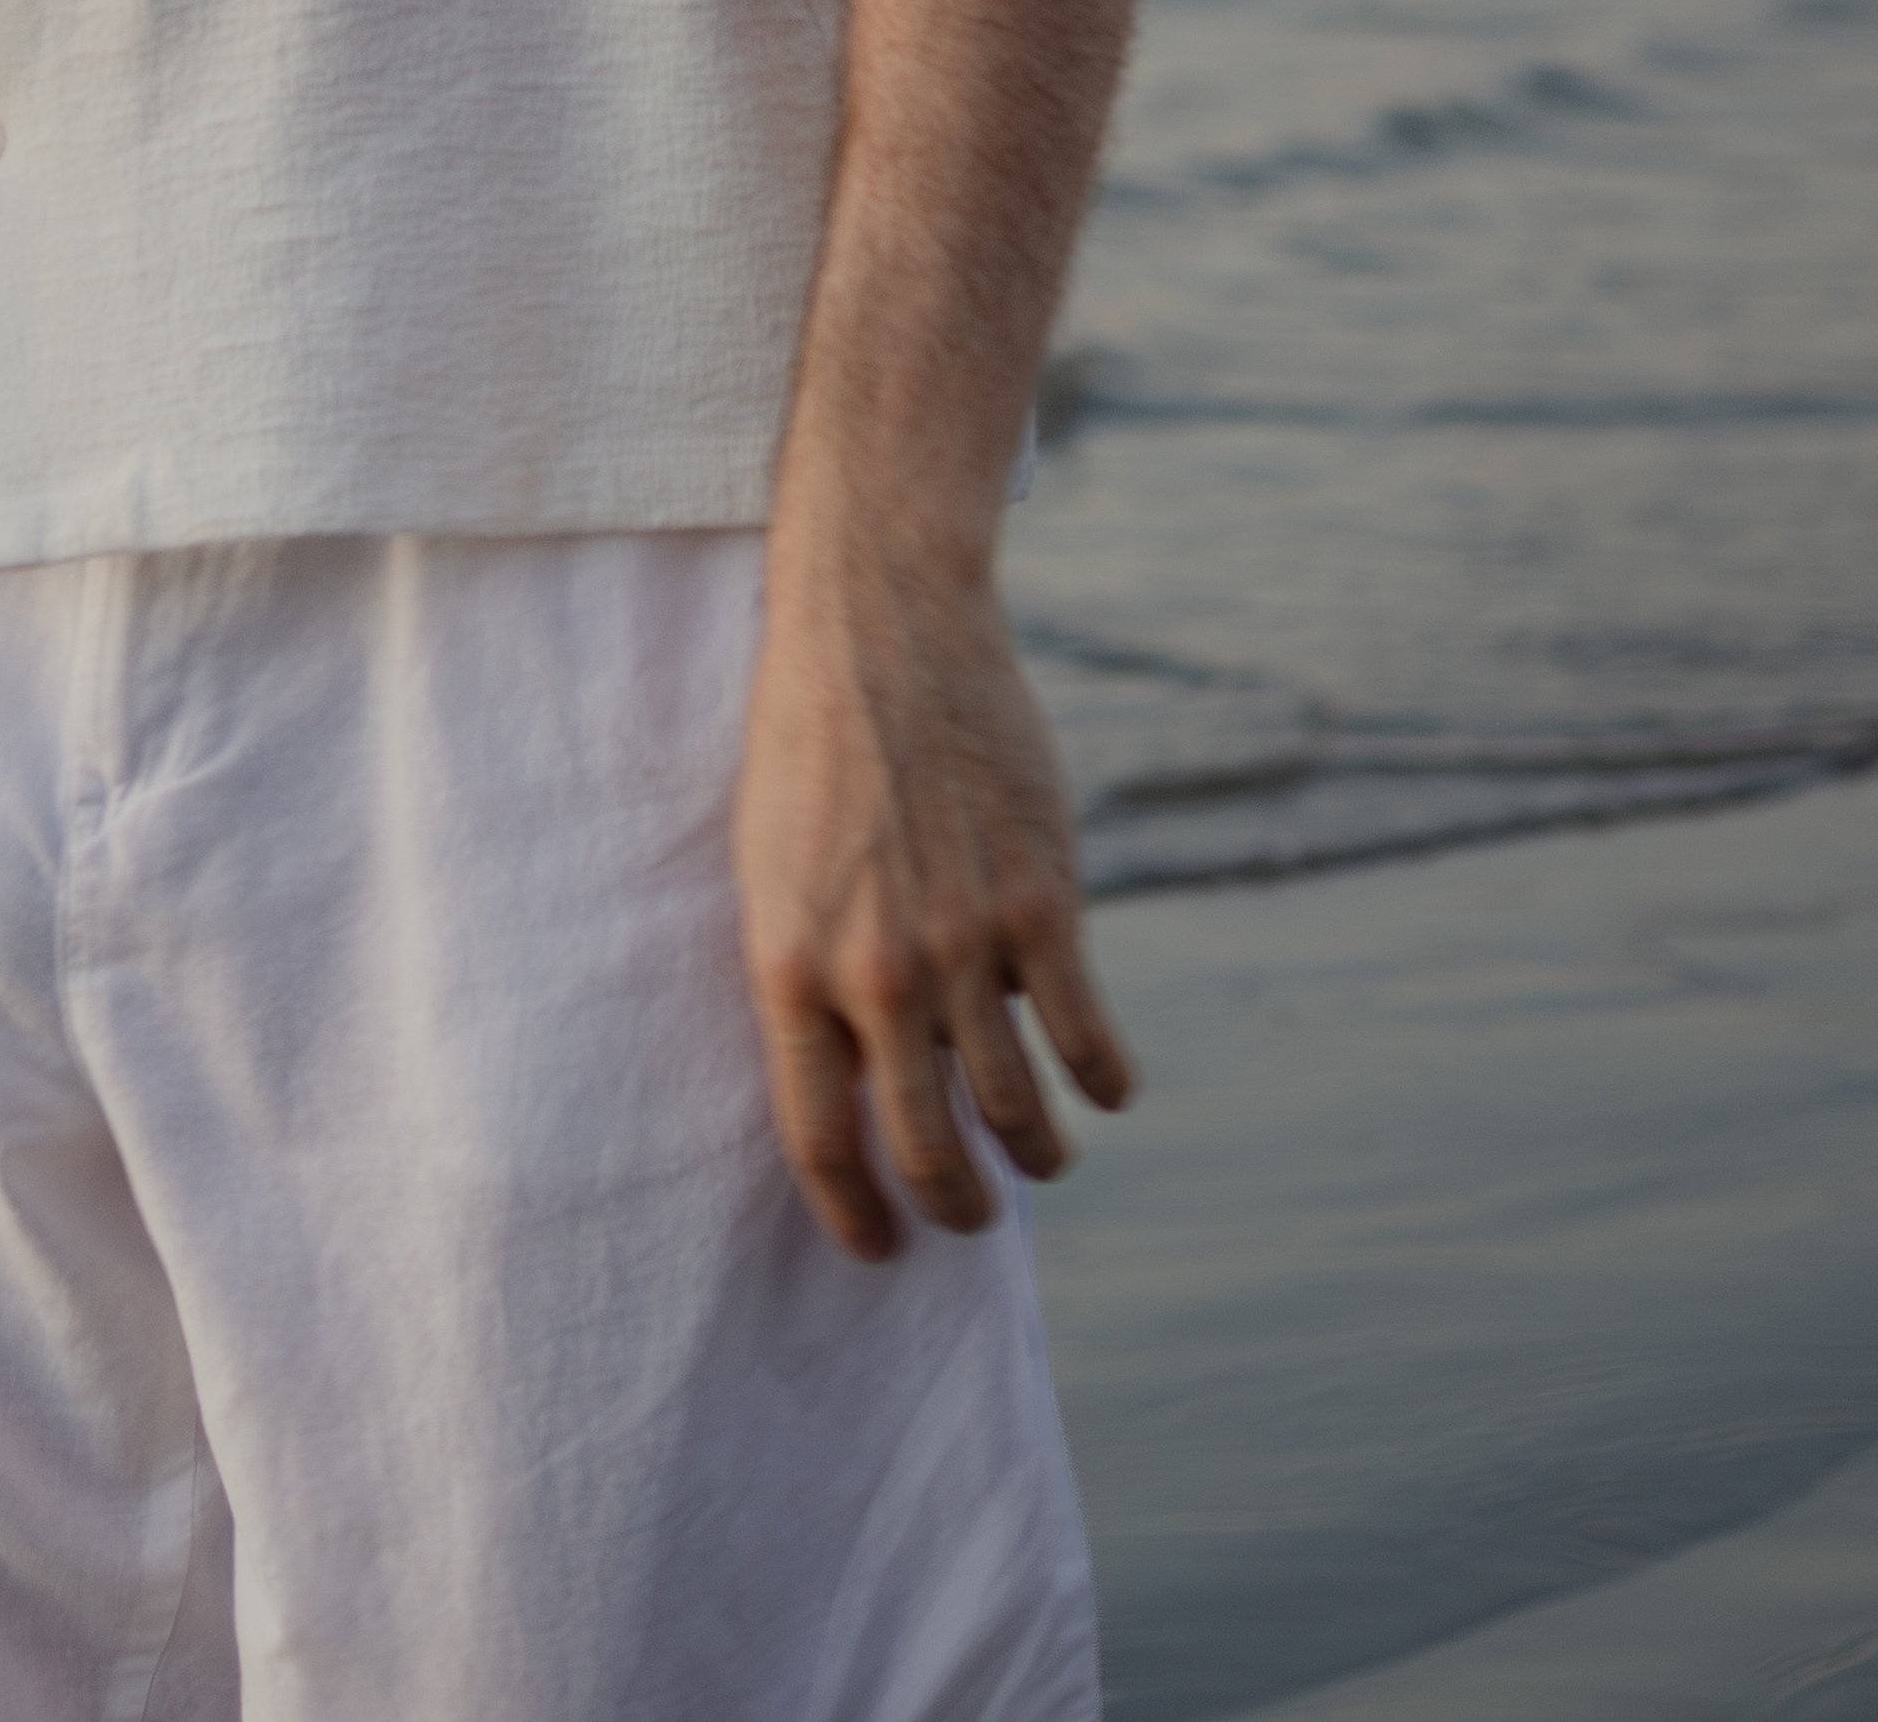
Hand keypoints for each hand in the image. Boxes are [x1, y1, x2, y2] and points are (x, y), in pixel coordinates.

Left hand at [736, 538, 1132, 1263]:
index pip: (820, 1139)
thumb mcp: (771, 870)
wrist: (880, 630)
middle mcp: (878, 975)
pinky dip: (1104, 1081)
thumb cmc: (810, 745)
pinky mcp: (1044, 904)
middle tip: (972, 1220)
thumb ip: (811, 974)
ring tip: (1042, 1162)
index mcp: (792, 969)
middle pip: (927, 1148)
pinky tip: (1106, 1089)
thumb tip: (856, 1075)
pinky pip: (1085, 1037)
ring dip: (1036, 1157)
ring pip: (1016, 1109)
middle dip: (955, 1208)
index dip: (854, 1212)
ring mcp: (966, 944)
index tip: (881, 1248)